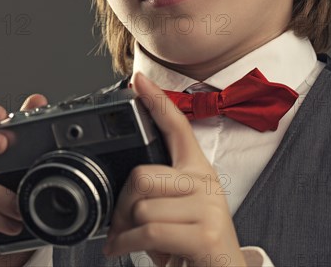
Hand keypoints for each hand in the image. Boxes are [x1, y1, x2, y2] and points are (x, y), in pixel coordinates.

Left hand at [103, 72, 246, 266]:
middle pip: (142, 174)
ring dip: (124, 230)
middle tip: (121, 225)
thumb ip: (157, 191)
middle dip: (122, 205)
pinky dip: (126, 244)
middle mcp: (206, 183)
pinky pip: (148, 231)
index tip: (139, 81)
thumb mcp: (175, 212)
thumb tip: (124, 187)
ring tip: (131, 240)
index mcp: (198, 171)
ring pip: (142, 206)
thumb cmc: (191, 246)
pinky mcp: (205, 234)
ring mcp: (208, 207)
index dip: (158, 102)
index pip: (178, 127)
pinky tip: (124, 249)